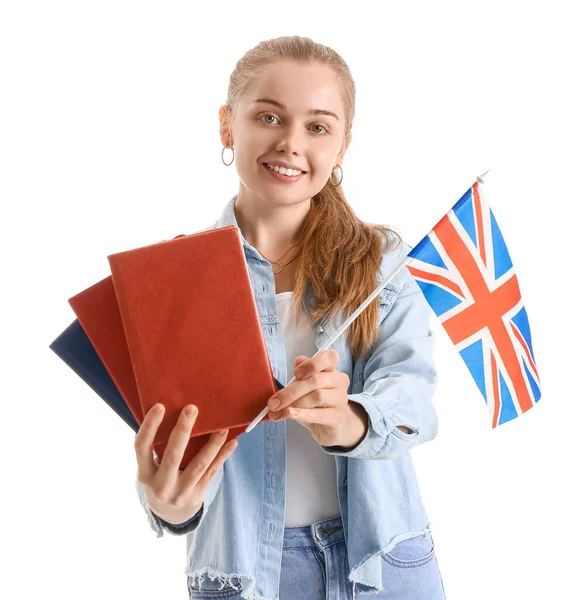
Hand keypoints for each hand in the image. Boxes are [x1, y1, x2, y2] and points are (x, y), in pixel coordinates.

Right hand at [134, 404, 237, 524]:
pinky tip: (233, 442)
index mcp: (145, 474)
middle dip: (183, 431)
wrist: (170, 514)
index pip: (142, 447)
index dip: (150, 427)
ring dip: (212, 444)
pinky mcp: (197, 495)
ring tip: (222, 426)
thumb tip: (174, 411)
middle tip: (192, 409)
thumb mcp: (151, 469)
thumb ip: (158, 447)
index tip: (160, 406)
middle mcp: (161, 485)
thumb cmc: (160, 479)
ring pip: (199, 465)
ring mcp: (180, 492)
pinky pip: (212, 472)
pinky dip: (223, 456)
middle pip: (172, 456)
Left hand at [266, 349, 367, 447]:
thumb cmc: (316, 402)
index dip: (312, 363)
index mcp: (331, 369)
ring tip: (278, 412)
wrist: (332, 426)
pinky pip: (319, 414)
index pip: (329, 357)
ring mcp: (340, 399)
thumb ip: (301, 374)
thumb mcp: (306, 386)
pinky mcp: (337, 417)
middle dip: (291, 391)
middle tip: (273, 402)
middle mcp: (339, 381)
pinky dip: (302, 414)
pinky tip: (290, 414)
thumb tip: (297, 361)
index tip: (296, 373)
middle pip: (316, 380)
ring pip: (317, 396)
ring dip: (294, 404)